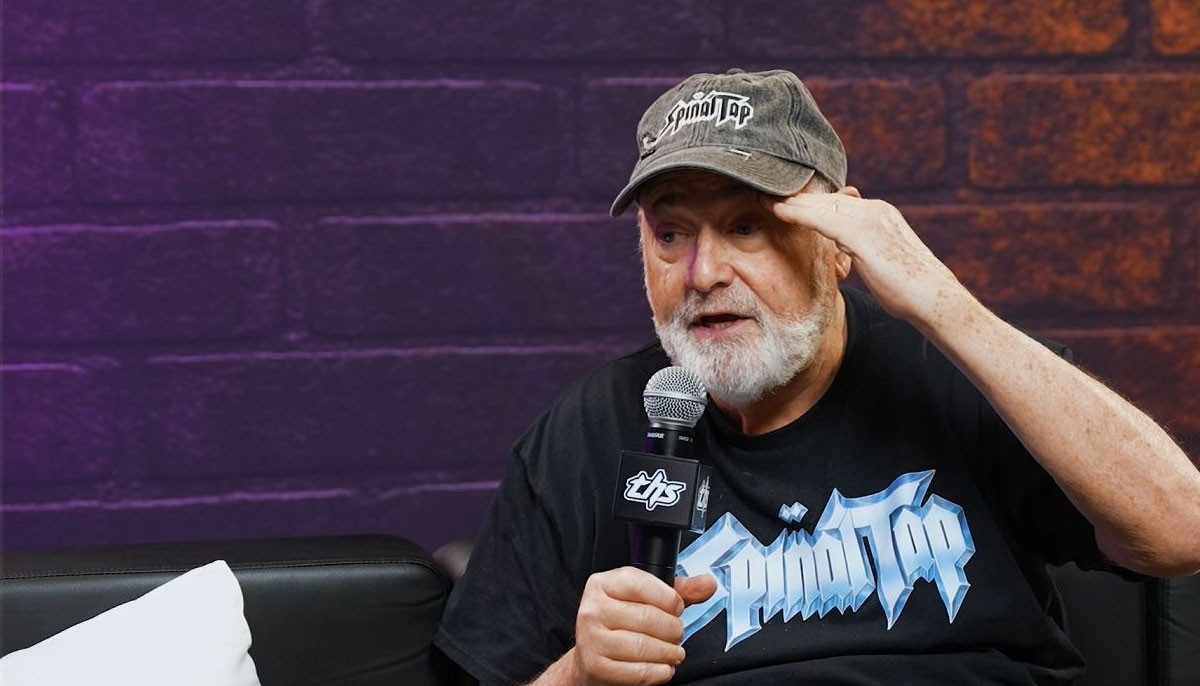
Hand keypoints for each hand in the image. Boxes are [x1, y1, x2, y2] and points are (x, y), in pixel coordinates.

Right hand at [572, 567, 716, 685]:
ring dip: (669, 653)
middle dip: (673, 630)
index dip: (669, 599)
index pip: (641, 585)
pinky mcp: (595, 665)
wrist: (592, 656)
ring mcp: (591, 638)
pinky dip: (659, 672)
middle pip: (647, 617)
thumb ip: (679, 591)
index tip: (677, 609)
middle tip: (677, 635)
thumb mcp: (647, 599)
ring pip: (644, 646)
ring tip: (674, 653)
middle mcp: (593, 609)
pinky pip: (638, 671)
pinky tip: (664, 667)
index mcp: (603, 584)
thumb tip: (708, 584)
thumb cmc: (621, 624)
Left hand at [761, 186, 966, 328]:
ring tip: (762, 194)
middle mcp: (874, 210)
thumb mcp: (877, 261)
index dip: (808, 200)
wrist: (934, 299)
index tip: (782, 197)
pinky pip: (823, 219)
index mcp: (879, 214)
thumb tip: (841, 248)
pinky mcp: (864, 233)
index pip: (836, 201)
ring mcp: (871, 218)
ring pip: (822, 204)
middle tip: (763, 188)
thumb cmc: (907, 290)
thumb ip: (858, 249)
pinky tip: (778, 210)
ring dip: (790, 200)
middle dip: (795, 194)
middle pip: (826, 197)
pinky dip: (799, 213)